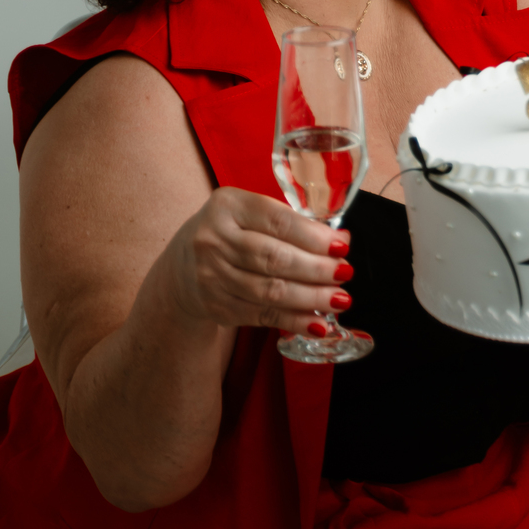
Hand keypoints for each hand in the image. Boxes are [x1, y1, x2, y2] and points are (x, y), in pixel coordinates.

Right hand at [167, 187, 351, 335]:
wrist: (183, 267)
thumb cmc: (232, 234)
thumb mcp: (249, 214)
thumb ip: (289, 223)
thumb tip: (339, 241)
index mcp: (228, 205)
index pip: (277, 221)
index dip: (313, 236)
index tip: (342, 246)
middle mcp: (214, 238)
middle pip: (274, 258)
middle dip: (317, 269)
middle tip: (345, 274)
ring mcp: (211, 274)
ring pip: (270, 291)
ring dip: (310, 298)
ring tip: (339, 299)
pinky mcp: (216, 305)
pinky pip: (262, 316)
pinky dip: (293, 320)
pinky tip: (317, 322)